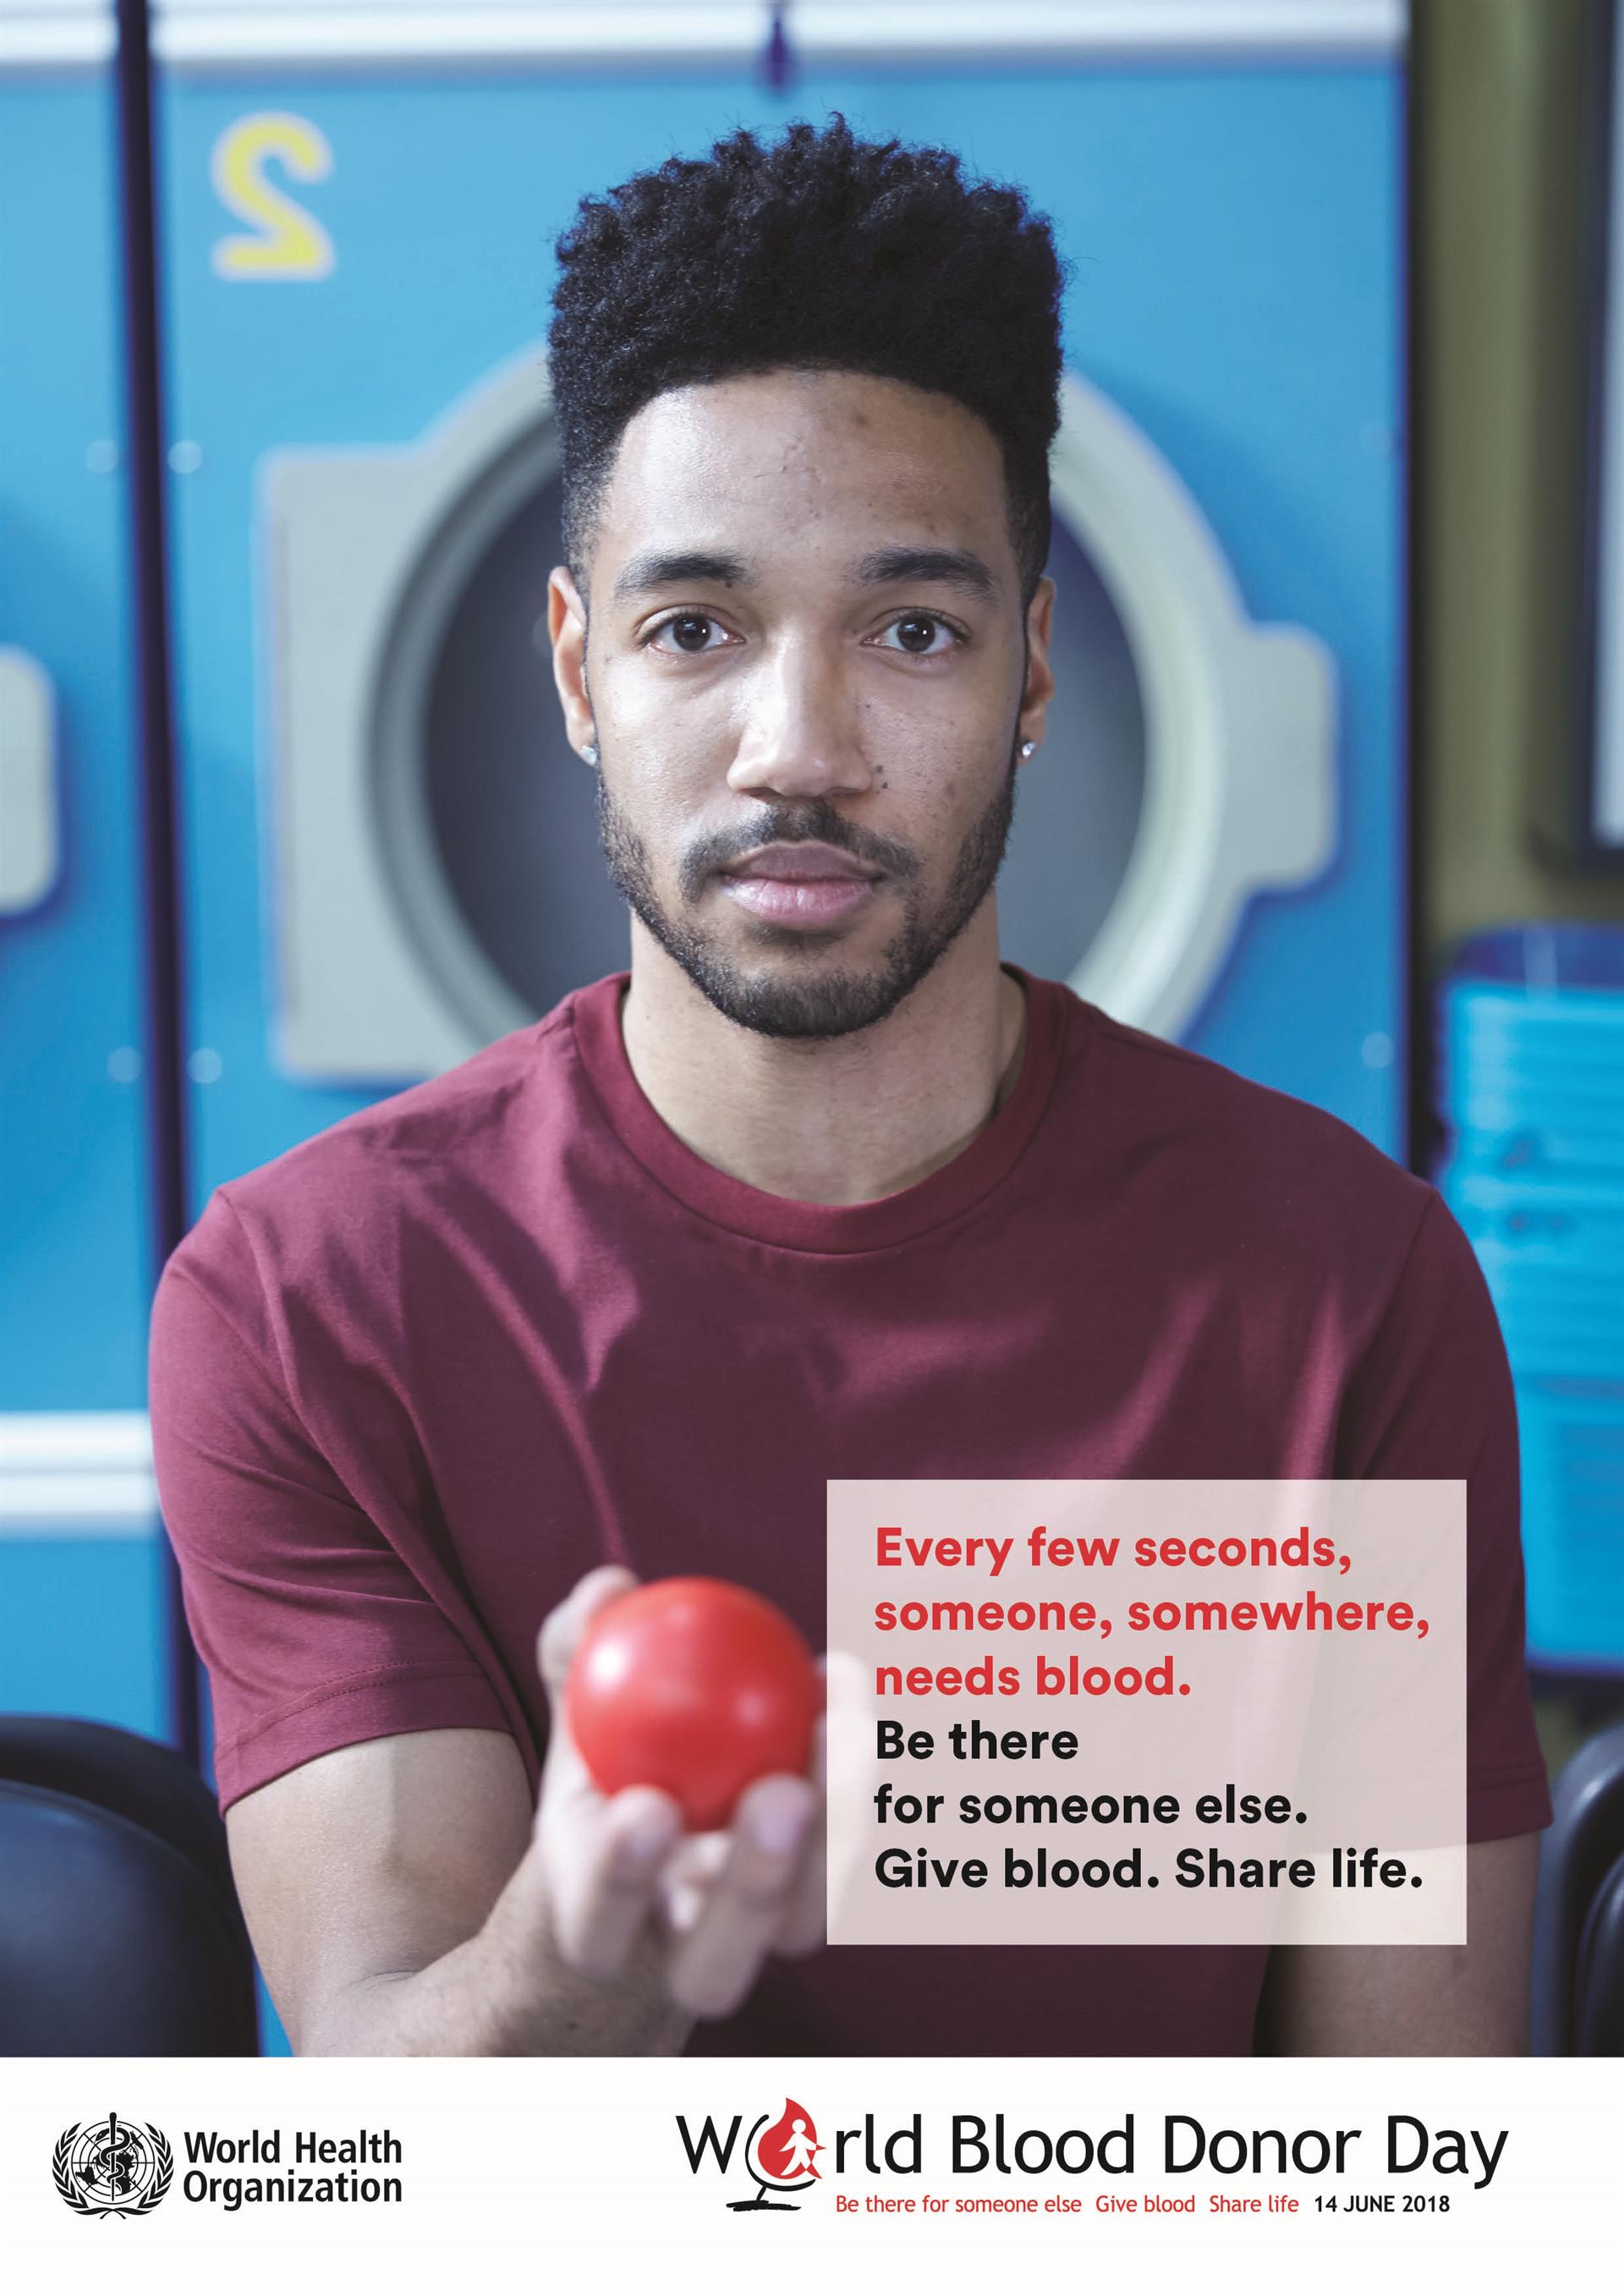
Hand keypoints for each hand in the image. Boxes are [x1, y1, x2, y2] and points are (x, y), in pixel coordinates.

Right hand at [534, 1566, 824, 2021]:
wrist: (653, 1849)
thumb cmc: (606, 1764)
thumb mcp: (575, 1713)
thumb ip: (576, 1653)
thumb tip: (607, 1587)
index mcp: (597, 1922)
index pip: (599, 1926)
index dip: (623, 1881)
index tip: (647, 1807)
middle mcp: (677, 1950)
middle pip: (716, 1964)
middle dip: (754, 1887)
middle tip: (780, 1793)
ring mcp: (754, 1938)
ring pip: (798, 1929)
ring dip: (831, 1842)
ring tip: (843, 1735)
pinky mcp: (814, 1901)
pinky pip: (845, 1858)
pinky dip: (852, 1777)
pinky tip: (843, 1684)